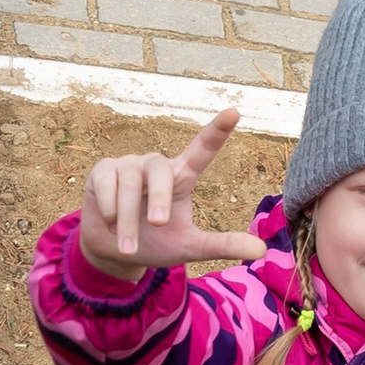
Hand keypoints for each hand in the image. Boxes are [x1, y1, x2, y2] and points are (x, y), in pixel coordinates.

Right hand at [78, 109, 263, 276]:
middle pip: (160, 171)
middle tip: (158, 226)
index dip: (217, 130)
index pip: (202, 149)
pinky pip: (105, 184)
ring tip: (127, 248)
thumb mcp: (189, 247)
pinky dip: (109, 208)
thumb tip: (262, 251)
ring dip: (128, 220)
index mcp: (182, 177)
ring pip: (129, 183)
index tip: (235, 112)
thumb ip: (221, 245)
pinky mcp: (102, 171)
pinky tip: (109, 222)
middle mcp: (155, 166)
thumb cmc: (155, 243)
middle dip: (159, 198)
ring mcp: (128, 165)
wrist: (111, 252)